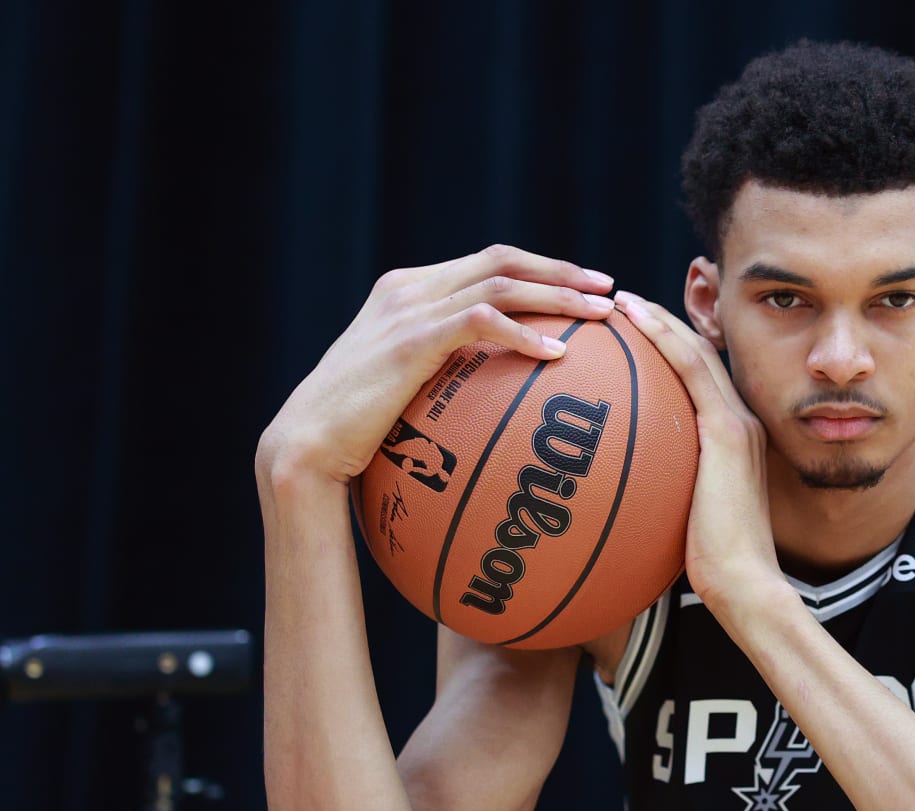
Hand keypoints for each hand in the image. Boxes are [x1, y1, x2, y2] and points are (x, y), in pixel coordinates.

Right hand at [258, 244, 615, 485]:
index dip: (541, 268)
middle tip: (609, 287)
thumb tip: (495, 396)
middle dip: (561, 270)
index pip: (487, 263)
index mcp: (409, 292)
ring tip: (602, 314)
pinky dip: (524, 333)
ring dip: (557, 294)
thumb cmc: (355, 434)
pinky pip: (482, 323)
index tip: (585, 287)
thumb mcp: (403, 391)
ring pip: (500, 283)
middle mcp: (409, 290)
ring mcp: (408, 310)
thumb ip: (442, 373)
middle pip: (502, 259)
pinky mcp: (409, 341)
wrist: (306, 446)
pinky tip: (559, 354)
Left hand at [611, 291, 786, 621]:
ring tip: (616, 300)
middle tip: (617, 303)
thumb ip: (661, 498)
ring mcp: (737, 424)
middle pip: (699, 355)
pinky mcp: (727, 433)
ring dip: (656, 319)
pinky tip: (629, 318)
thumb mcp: (681, 524)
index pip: (701, 381)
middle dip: (660, 323)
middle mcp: (741, 422)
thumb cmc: (712, 571)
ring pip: (696, 351)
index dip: (669, 349)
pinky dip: (662, 336)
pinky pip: (692, 369)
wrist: (746, 585)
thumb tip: (617, 501)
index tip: (632, 332)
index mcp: (735, 441)